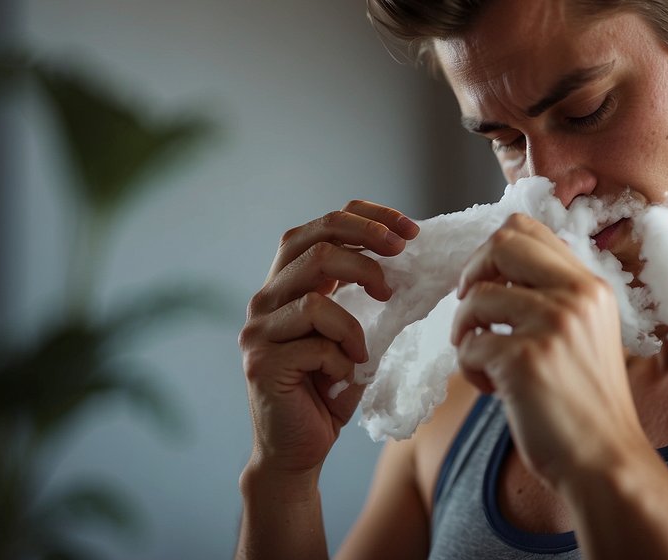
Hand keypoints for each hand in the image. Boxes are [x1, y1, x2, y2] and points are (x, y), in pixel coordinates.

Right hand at [240, 201, 418, 481]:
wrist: (299, 449)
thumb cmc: (330, 388)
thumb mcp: (352, 330)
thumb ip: (360, 294)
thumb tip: (404, 253)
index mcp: (288, 282)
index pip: (321, 226)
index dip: (366, 218)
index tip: (409, 231)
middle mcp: (266, 298)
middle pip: (316, 244)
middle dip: (367, 244)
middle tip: (402, 259)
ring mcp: (258, 329)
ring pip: (317, 297)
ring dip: (355, 323)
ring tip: (364, 349)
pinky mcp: (261, 362)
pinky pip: (317, 345)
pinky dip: (344, 359)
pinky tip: (344, 377)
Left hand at [451, 213, 649, 489]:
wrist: (605, 460)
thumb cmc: (586, 402)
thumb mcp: (586, 333)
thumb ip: (556, 296)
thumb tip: (497, 268)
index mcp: (591, 286)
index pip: (528, 229)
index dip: (492, 252)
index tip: (488, 284)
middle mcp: (576, 296)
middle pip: (500, 244)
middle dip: (471, 275)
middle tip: (473, 313)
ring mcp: (551, 326)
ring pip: (475, 299)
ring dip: (464, 332)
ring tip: (484, 361)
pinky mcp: (524, 360)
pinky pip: (469, 346)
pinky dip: (469, 369)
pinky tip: (495, 390)